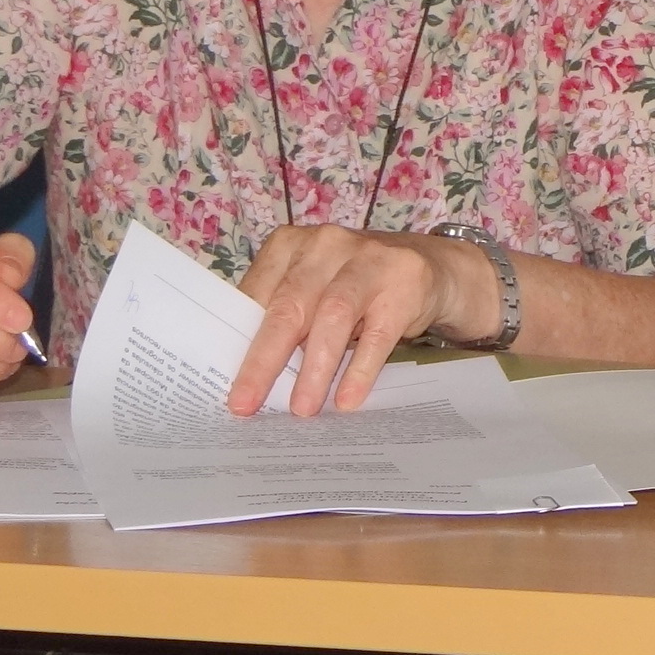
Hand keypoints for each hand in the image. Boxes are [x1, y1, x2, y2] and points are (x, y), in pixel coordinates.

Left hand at [228, 226, 487, 416]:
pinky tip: (347, 399)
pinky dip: (360, 369)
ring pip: (332, 315)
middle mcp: (326, 244)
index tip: (224, 384)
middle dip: (265, 359)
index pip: (256, 295)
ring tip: (302, 409)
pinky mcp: (405, 283)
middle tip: (246, 403)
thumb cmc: (353, 287)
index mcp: (290, 244)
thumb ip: (283, 316)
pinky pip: (378, 332)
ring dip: (314, 368)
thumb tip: (247, 378)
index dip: (238, 341)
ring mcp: (368, 260)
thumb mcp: (313, 289)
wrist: (430, 267)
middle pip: (290, 305)